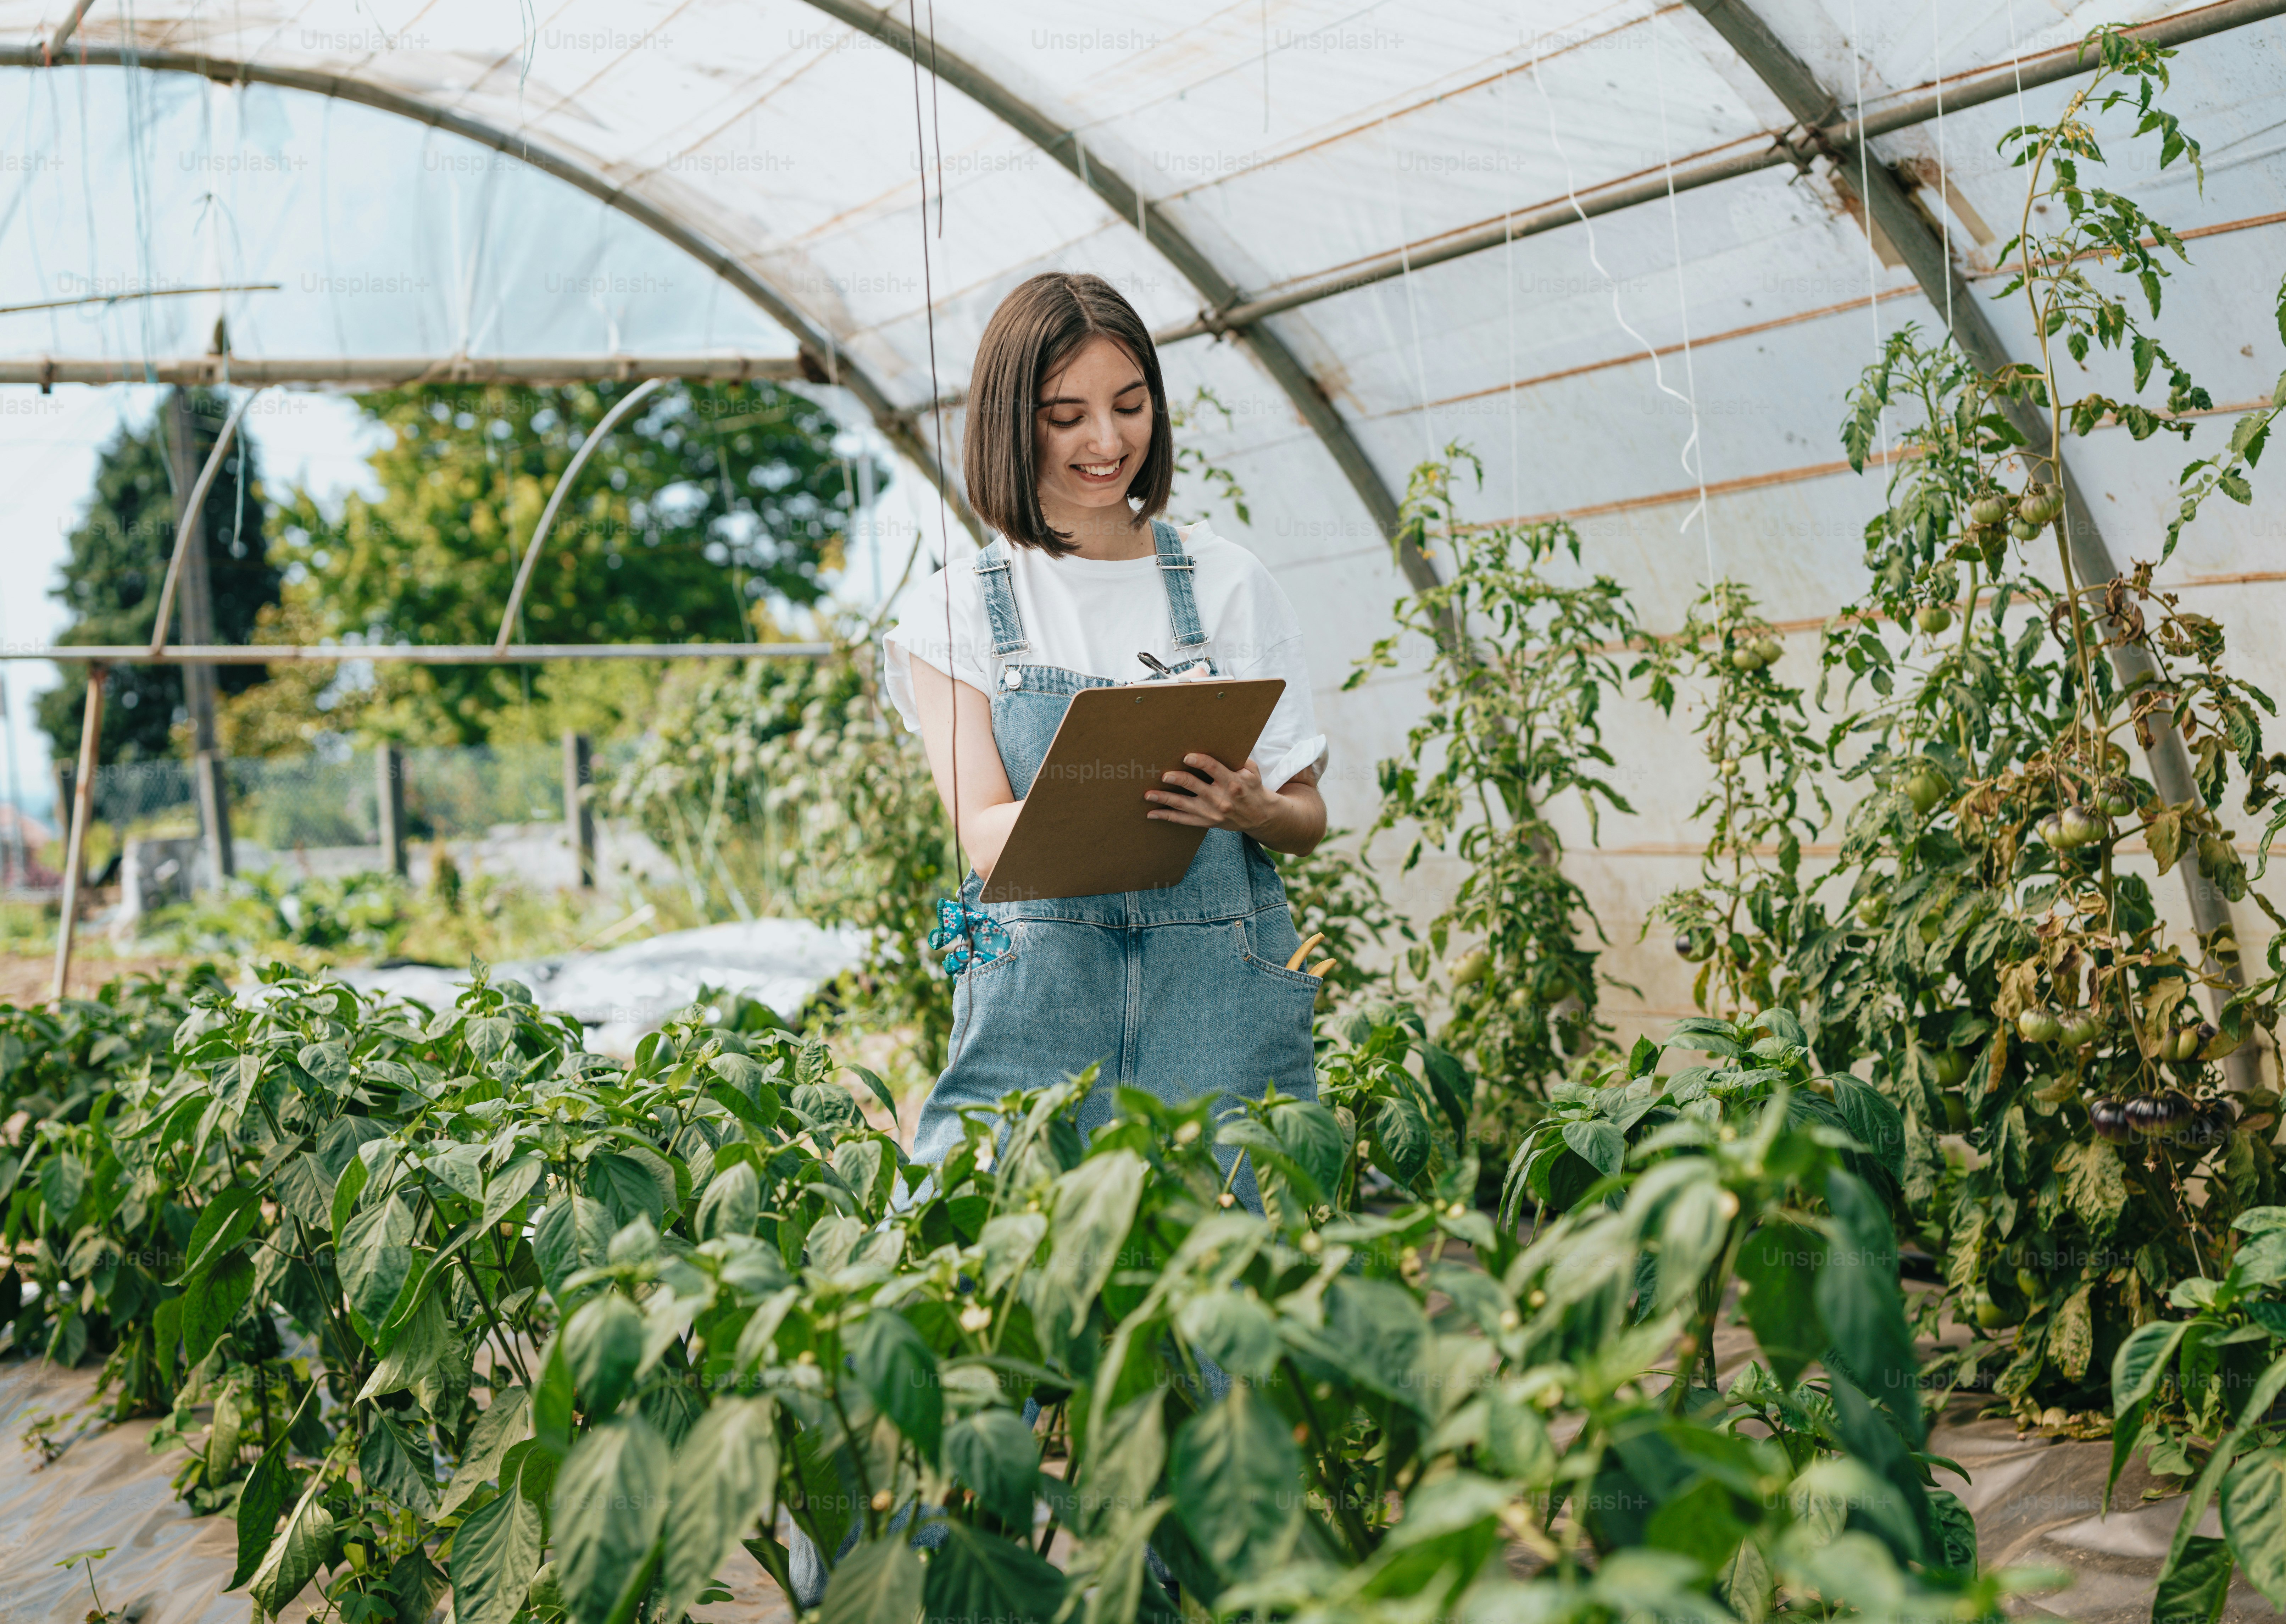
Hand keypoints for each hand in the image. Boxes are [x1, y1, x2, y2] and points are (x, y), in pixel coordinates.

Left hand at [1144, 755, 1281, 833]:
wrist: (1260, 816)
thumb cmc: (1252, 788)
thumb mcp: (1251, 771)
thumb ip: (1237, 759)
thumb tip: (1220, 741)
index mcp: (1233, 782)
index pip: (1214, 769)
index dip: (1200, 762)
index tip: (1187, 756)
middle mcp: (1221, 799)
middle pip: (1195, 786)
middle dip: (1178, 779)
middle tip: (1164, 775)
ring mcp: (1212, 813)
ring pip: (1184, 805)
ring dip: (1165, 798)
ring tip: (1148, 794)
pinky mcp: (1206, 822)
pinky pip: (1183, 820)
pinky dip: (1166, 816)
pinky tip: (1151, 813)